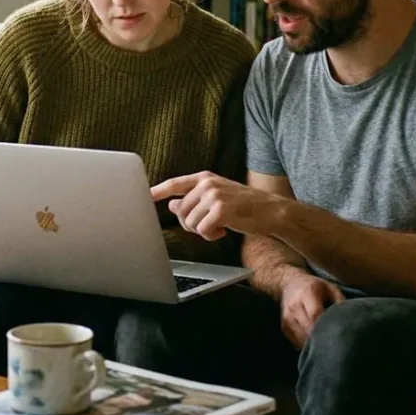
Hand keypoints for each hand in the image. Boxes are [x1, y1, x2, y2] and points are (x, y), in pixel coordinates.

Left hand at [150, 171, 283, 241]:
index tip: (145, 195)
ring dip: (201, 231)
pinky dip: (210, 236)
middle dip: (190, 224)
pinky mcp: (221, 210)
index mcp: (205, 178)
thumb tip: (171, 204)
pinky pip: (202, 230)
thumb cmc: (244, 206)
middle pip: (180, 211)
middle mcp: (207, 184)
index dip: (158, 190)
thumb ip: (194, 199)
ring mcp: (214, 196)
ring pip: (189, 222)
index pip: (175, 183)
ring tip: (218, 226)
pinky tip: (222, 231)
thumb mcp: (217, 198)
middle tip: (208, 225)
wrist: (270, 211)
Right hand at [280, 273, 344, 348]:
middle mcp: (294, 307)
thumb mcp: (331, 288)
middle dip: (322, 340)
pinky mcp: (284, 328)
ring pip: (302, 340)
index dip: (326, 328)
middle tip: (337, 346)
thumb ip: (340, 302)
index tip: (338, 336)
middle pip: (308, 330)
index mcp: (307, 294)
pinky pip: (297, 343)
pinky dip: (307, 345)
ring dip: (315, 345)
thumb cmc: (315, 287)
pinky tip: (316, 343)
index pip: (315, 315)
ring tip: (327, 345)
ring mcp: (287, 319)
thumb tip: (349, 320)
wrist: (289, 284)